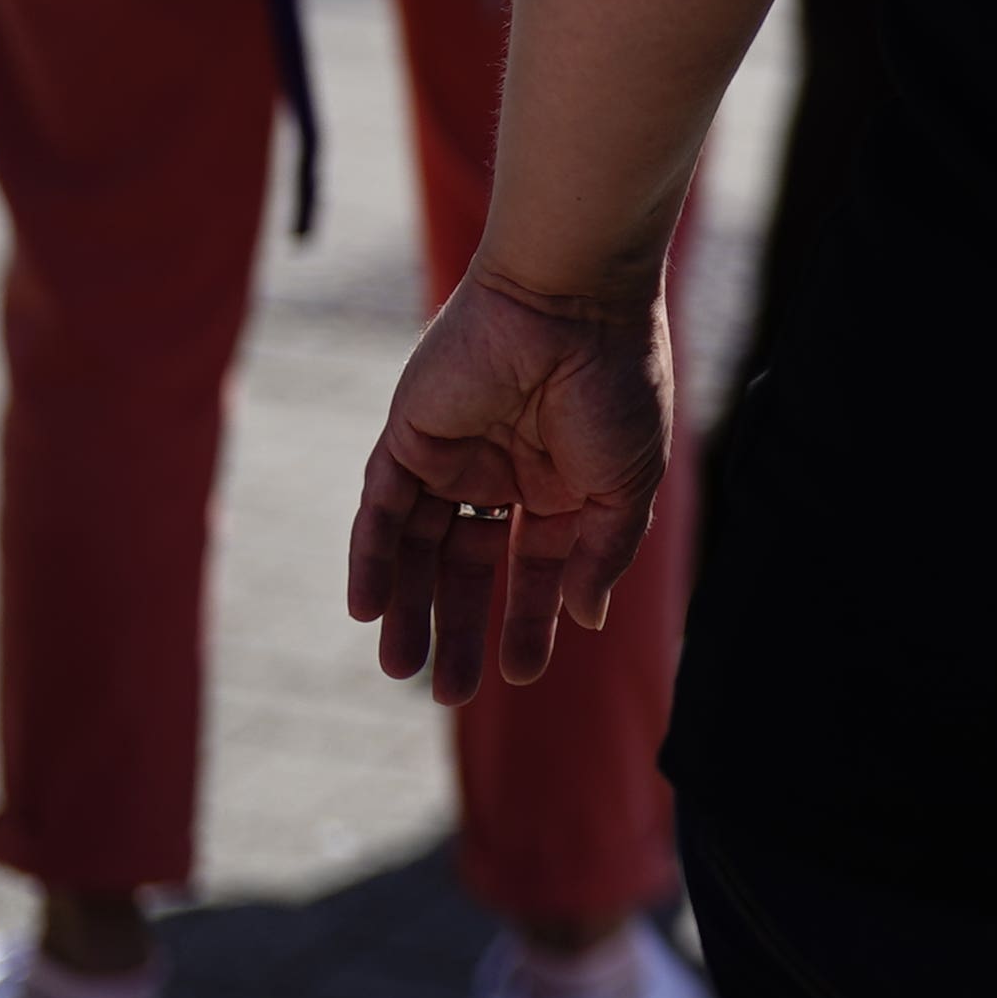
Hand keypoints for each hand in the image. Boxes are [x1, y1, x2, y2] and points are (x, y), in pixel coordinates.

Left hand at [348, 267, 671, 704]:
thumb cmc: (617, 383)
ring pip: (420, 550)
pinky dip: (371, 559)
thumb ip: (602, 551)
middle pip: (471, 568)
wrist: (571, 302)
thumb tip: (588, 617)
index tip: (520, 674)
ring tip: (403, 669)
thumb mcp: (627, 483)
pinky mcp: (409, 438)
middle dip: (462, 630)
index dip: (529, 620)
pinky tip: (369, 611)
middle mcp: (504, 475)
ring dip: (410, 609)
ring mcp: (453, 457)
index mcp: (563, 486)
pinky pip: (381, 511)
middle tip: (449, 695)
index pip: (536, 568)